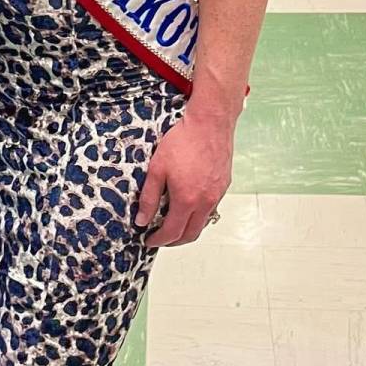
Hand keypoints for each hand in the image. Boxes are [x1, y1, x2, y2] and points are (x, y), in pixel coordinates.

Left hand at [136, 107, 233, 246]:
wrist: (210, 123)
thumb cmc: (182, 141)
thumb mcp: (157, 168)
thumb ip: (149, 197)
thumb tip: (142, 220)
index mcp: (187, 200)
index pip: (172, 232)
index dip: (159, 240)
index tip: (149, 240)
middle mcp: (205, 202)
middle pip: (190, 234)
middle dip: (174, 241)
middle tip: (161, 238)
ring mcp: (217, 194)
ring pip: (203, 222)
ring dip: (187, 229)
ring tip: (173, 223)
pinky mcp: (223, 186)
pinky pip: (211, 208)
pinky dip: (198, 214)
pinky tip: (188, 205)